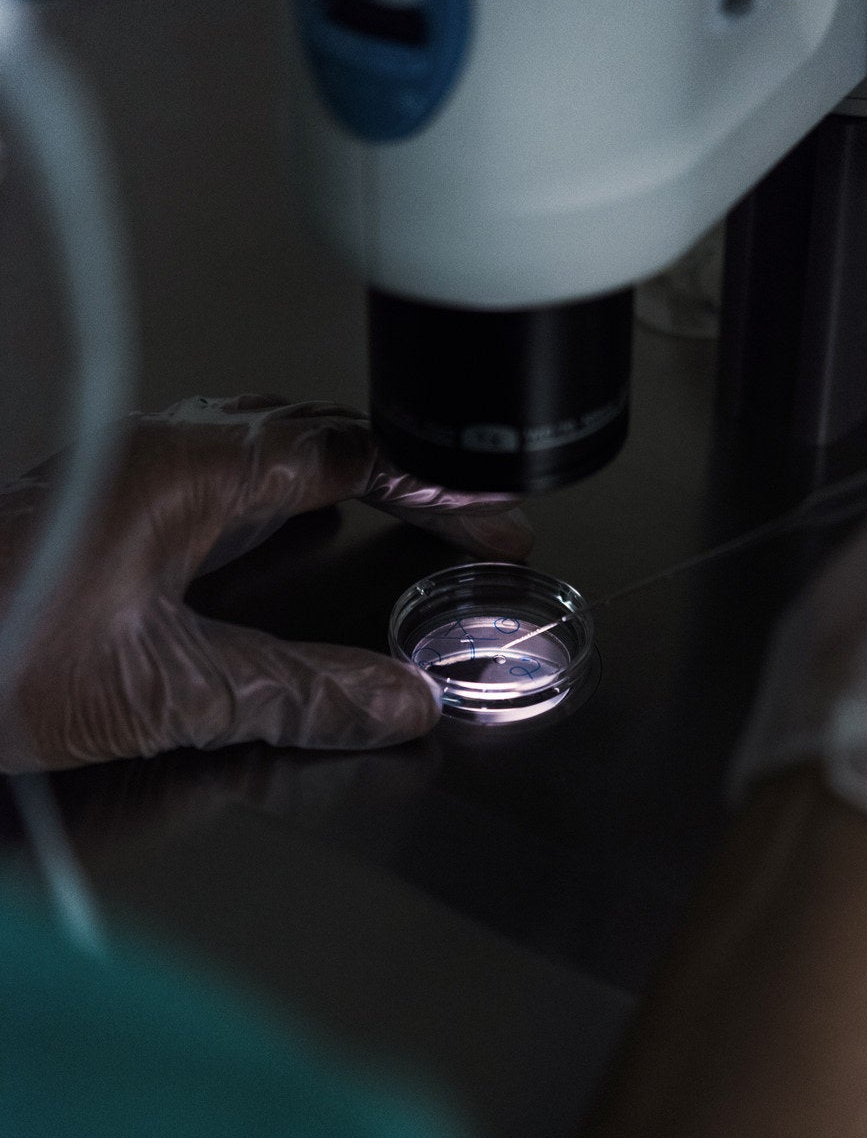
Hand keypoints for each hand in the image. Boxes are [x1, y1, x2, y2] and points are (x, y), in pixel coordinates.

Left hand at [0, 395, 532, 770]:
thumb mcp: (165, 691)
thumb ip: (294, 695)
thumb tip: (394, 703)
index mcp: (190, 472)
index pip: (353, 453)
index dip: (435, 488)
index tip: (490, 522)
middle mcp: (161, 451)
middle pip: (315, 434)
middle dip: (400, 474)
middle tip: (458, 522)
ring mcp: (128, 469)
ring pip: (263, 446)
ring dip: (339, 476)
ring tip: (394, 515)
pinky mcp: (105, 502)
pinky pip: (217, 474)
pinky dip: (278, 499)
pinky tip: (280, 539)